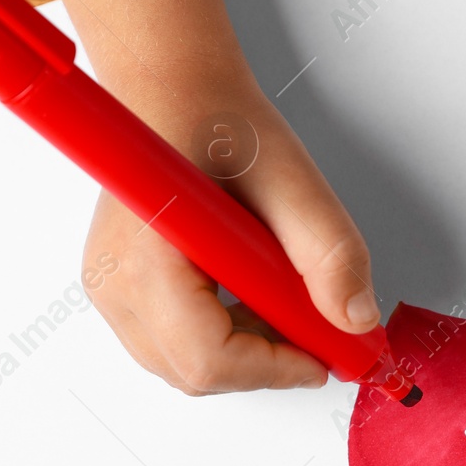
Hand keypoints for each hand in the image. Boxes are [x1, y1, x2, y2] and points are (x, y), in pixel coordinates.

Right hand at [85, 67, 378, 394]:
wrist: (178, 91)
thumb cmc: (218, 122)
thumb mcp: (293, 181)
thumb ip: (330, 252)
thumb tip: (354, 318)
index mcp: (146, 257)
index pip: (209, 359)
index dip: (276, 368)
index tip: (325, 354)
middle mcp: (115, 284)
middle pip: (197, 373)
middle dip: (266, 360)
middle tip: (314, 322)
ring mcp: (111, 291)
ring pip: (187, 367)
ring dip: (247, 350)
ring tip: (281, 294)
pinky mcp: (120, 292)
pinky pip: (175, 345)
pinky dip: (224, 336)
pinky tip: (252, 292)